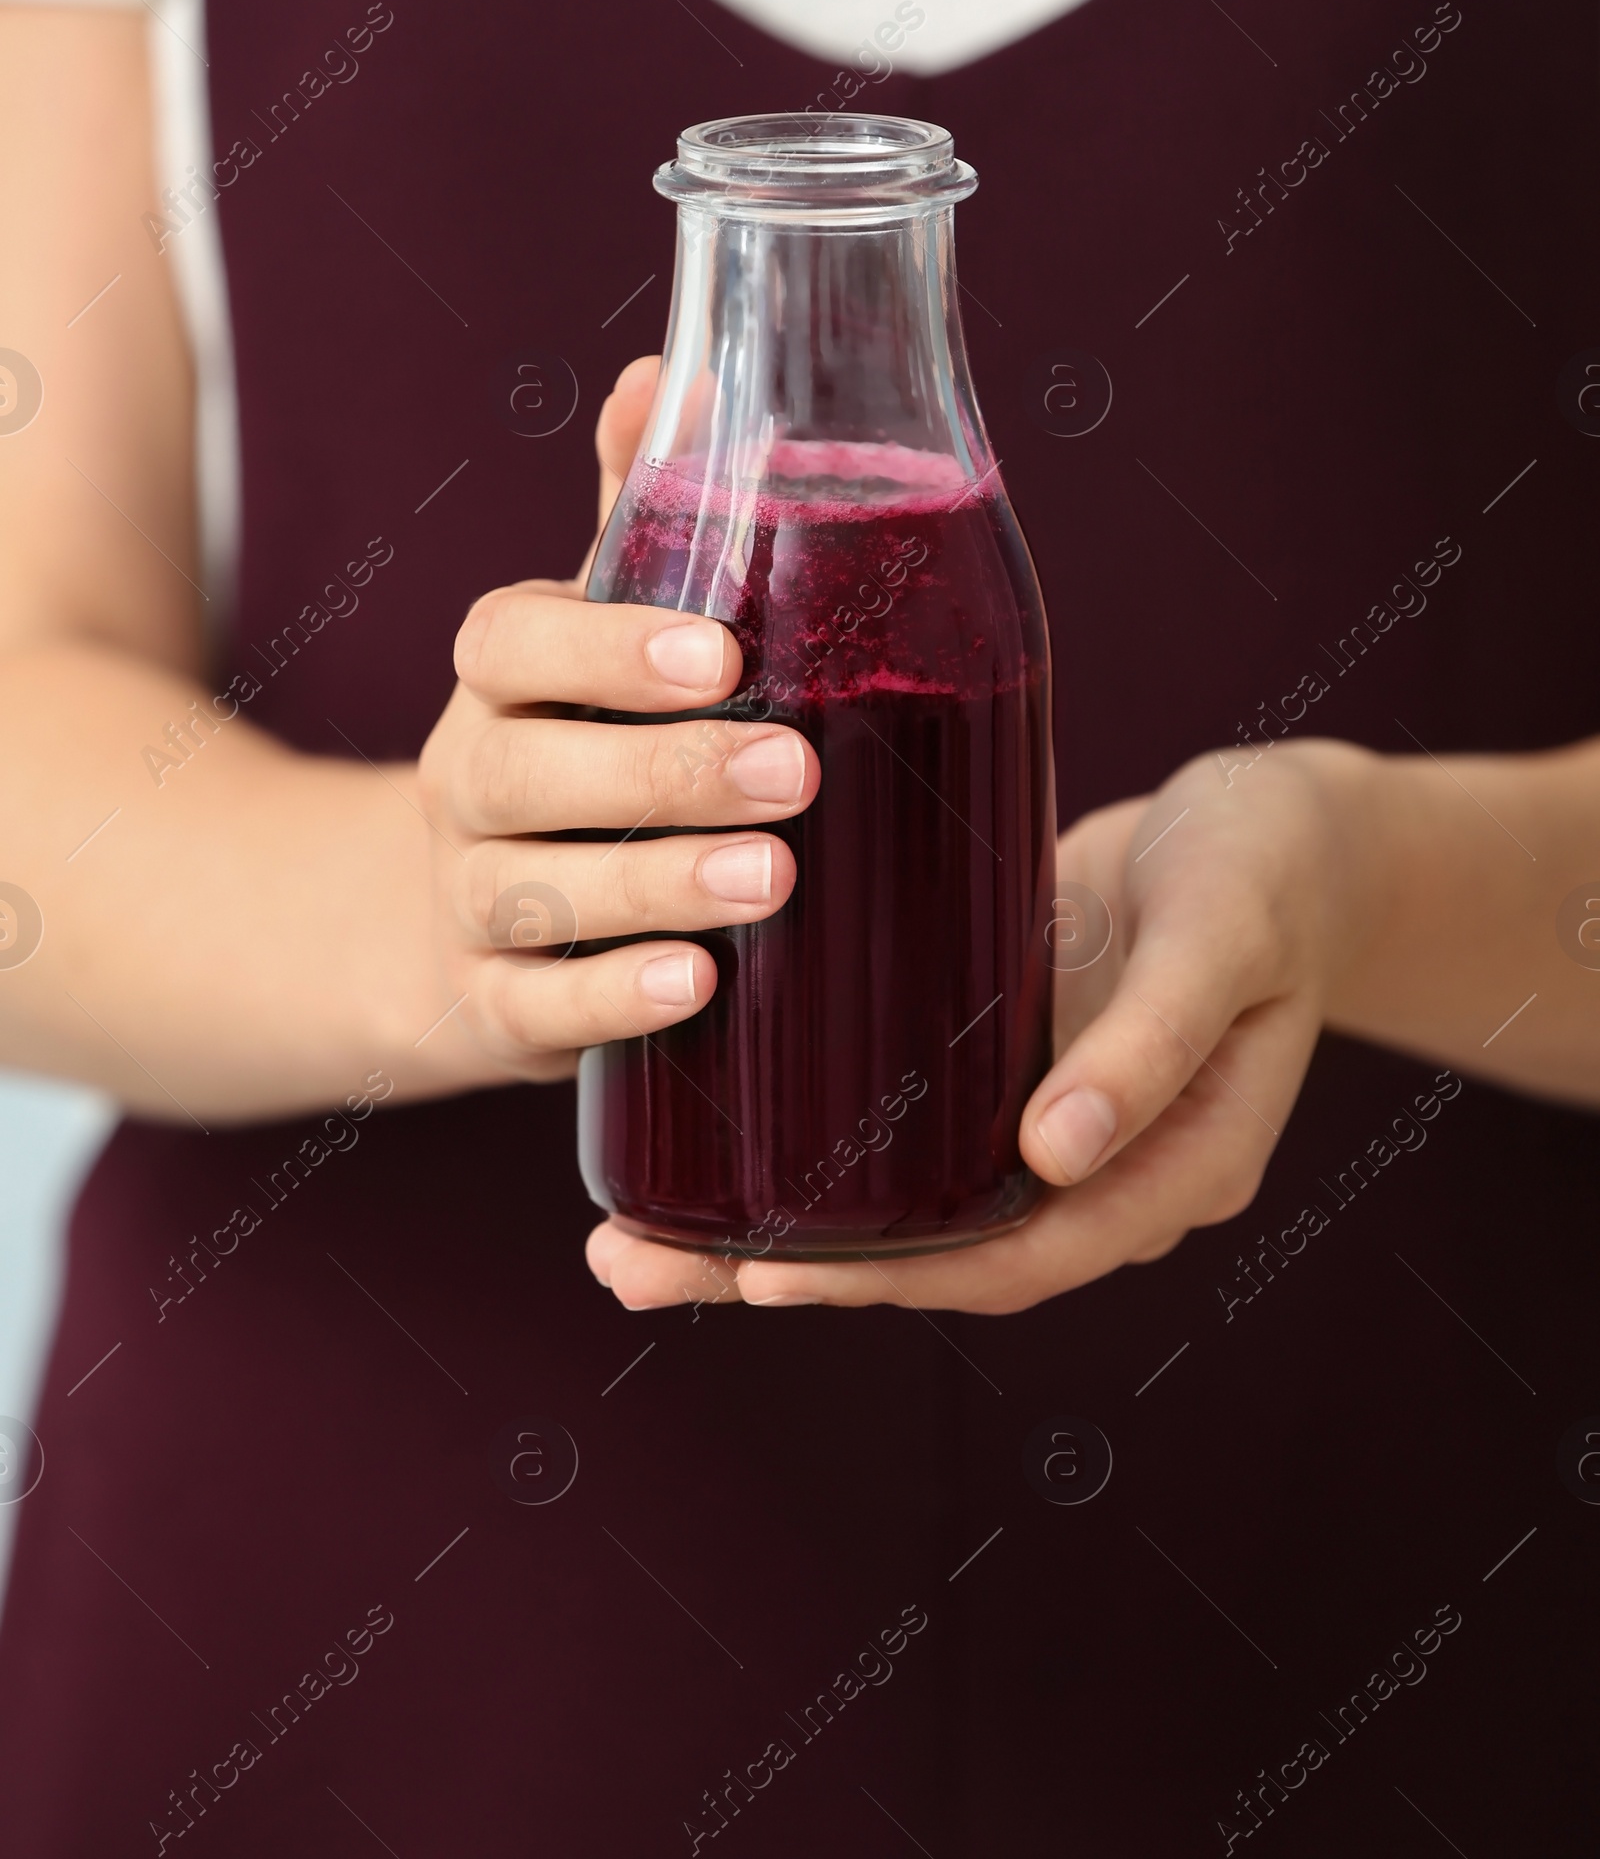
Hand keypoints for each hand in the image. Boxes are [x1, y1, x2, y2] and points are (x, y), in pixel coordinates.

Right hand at [415, 357, 817, 1083]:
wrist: (452, 914)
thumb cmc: (576, 740)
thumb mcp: (600, 628)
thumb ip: (642, 514)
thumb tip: (678, 367)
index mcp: (498, 680)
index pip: (510, 645)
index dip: (604, 649)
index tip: (718, 653)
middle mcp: (465, 782)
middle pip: (524, 771)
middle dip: (661, 771)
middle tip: (795, 773)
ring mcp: (468, 898)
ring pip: (534, 892)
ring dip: (652, 884)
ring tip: (769, 880)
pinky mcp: (487, 1004)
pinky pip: (530, 1008)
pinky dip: (607, 1000)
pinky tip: (692, 987)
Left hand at [587, 736, 1377, 1311]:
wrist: (1289, 826)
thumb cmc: (1268, 869)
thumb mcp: (1224, 937)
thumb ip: (1152, 1040)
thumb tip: (1055, 1152)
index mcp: (1170, 1171)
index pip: (1015, 1258)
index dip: (889, 1276)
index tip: (763, 1275)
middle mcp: (1096, 1172)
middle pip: (932, 1256)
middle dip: (783, 1272)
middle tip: (630, 1269)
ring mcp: (1042, 1125)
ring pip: (900, 1205)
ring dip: (772, 1223)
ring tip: (629, 1237)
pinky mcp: (1001, 1064)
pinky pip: (899, 1129)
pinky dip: (809, 1141)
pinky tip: (709, 1125)